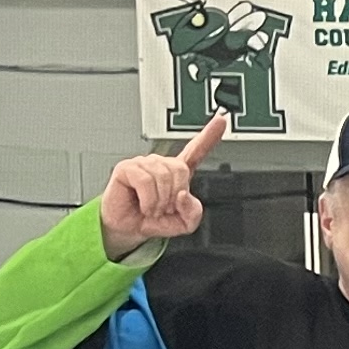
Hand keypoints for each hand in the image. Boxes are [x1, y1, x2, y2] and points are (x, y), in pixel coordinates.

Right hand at [97, 110, 225, 260]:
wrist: (127, 228)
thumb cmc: (153, 221)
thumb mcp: (183, 223)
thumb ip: (193, 212)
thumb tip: (184, 196)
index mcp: (178, 173)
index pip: (196, 150)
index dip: (209, 136)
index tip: (221, 120)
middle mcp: (161, 164)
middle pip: (181, 170)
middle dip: (175, 196)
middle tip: (164, 208)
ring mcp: (144, 163)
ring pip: (164, 177)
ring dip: (160, 201)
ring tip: (152, 208)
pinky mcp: (127, 168)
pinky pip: (146, 182)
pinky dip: (148, 201)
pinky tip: (144, 205)